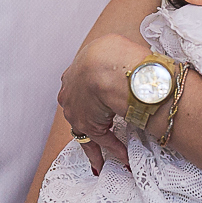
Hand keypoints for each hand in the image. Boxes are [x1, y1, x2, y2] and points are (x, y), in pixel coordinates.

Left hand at [58, 34, 142, 169]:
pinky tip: (122, 156)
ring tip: (104, 155)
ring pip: (85, 129)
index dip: (88, 94)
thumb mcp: (111, 46)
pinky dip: (112, 149)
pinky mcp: (89, 127)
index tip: (95, 100)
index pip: (79, 86)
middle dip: (87, 117)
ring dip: (97, 141)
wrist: (104, 67)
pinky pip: (100, 141)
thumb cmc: (110, 53)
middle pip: (77, 108)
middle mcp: (70, 93)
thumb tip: (131, 56)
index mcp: (75, 72)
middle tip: (99, 125)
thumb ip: (117, 55)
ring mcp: (77, 112)